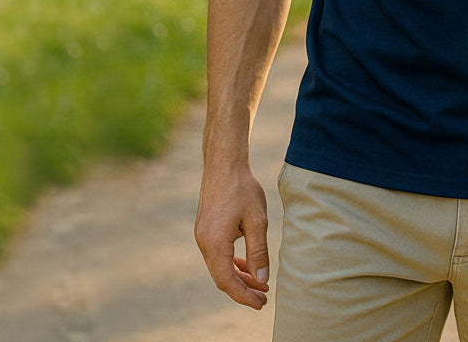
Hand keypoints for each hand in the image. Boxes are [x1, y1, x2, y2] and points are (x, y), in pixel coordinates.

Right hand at [195, 163, 270, 309]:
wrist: (224, 163)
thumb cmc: (242, 188)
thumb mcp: (257, 221)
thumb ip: (258, 252)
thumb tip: (262, 279)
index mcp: (215, 244)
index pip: (227, 281)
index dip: (244, 296)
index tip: (261, 304)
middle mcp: (204, 243)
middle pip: (222, 277)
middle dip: (243, 289)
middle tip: (264, 296)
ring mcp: (203, 236)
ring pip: (220, 266)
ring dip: (239, 276)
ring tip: (260, 283)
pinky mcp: (206, 229)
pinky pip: (218, 254)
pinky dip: (232, 262)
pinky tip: (247, 265)